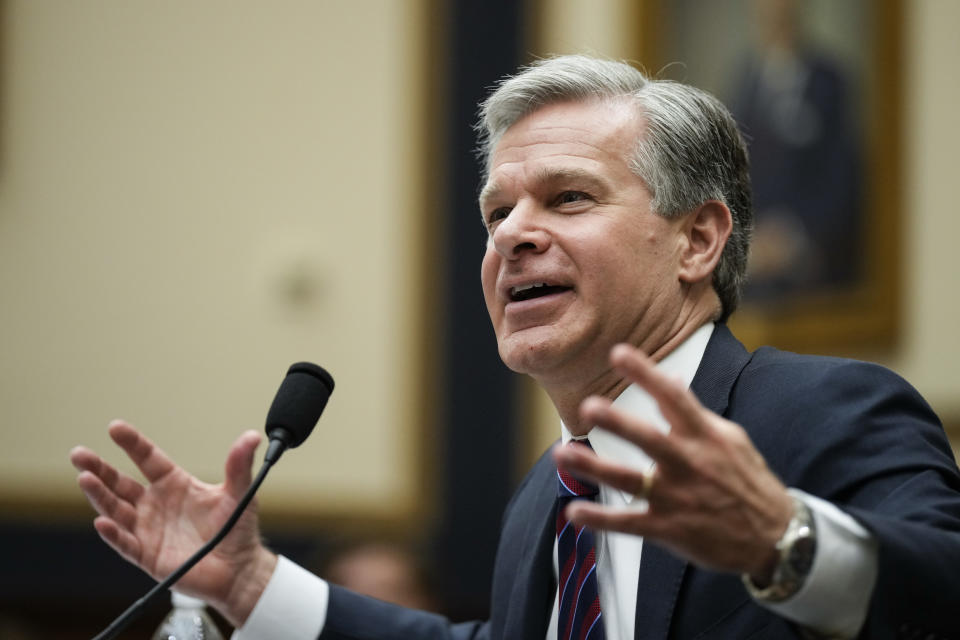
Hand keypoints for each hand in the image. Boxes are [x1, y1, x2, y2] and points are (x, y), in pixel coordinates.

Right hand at [69, 420, 276, 625]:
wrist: (239, 568)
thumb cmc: (237, 528)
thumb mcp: (239, 493)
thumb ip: (239, 465)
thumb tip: (252, 437)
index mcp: (174, 484)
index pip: (148, 458)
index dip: (132, 443)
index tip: (115, 427)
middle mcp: (155, 504)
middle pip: (120, 483)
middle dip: (99, 469)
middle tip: (79, 454)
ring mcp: (148, 529)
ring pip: (116, 510)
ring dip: (99, 496)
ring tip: (84, 478)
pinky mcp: (147, 555)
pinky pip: (125, 543)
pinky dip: (113, 533)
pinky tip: (102, 522)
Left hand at [553, 344, 792, 581]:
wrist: (777, 538)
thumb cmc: (748, 481)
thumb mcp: (730, 439)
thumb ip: (694, 412)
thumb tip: (670, 379)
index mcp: (704, 436)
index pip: (673, 397)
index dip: (646, 373)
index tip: (618, 352)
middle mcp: (690, 463)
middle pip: (650, 439)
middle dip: (619, 423)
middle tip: (588, 406)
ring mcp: (678, 498)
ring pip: (631, 480)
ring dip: (595, 468)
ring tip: (562, 455)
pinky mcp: (670, 529)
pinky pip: (629, 524)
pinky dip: (601, 519)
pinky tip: (574, 512)